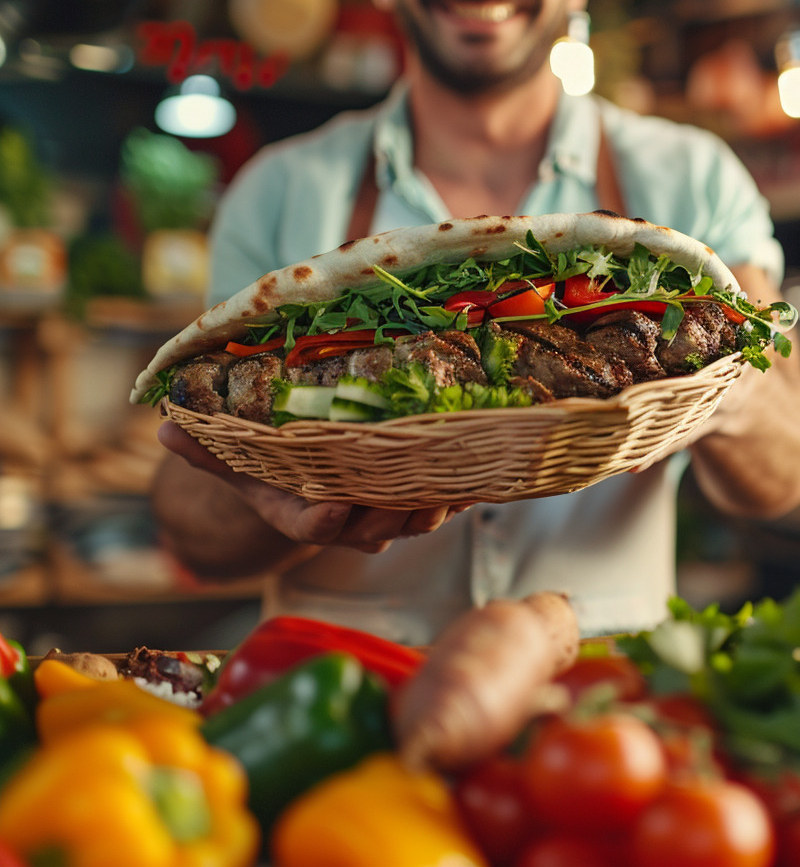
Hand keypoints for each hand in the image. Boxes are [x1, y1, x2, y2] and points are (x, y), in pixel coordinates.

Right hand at [157, 422, 469, 553]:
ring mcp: (387, 516)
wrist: (311, 483)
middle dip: (397, 508)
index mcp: (304, 514)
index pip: (317, 524)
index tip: (338, 504)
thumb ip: (208, 447)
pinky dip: (464, 489)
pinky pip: (445, 501)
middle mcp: (350, 523)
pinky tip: (482, 468)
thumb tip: (167, 426)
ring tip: (457, 474)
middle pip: (378, 524)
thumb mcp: (237, 459)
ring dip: (438, 501)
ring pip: (417, 517)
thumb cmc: (273, 470)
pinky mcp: (419, 501)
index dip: (330, 518)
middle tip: (415, 483)